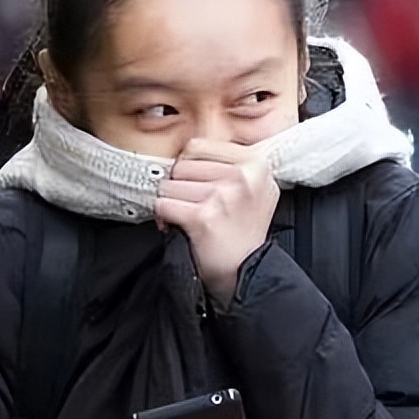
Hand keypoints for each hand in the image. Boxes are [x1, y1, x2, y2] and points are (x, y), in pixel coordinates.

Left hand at [155, 140, 278, 304]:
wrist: (247, 272)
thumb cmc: (243, 232)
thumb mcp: (253, 189)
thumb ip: (229, 163)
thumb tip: (185, 149)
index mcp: (255, 163)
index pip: (197, 146)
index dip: (187, 167)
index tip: (194, 184)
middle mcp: (243, 176)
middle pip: (181, 165)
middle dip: (179, 186)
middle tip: (190, 205)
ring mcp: (224, 195)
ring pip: (169, 185)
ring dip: (171, 203)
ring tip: (187, 216)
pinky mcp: (204, 217)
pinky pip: (163, 205)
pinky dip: (164, 218)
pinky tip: (178, 226)